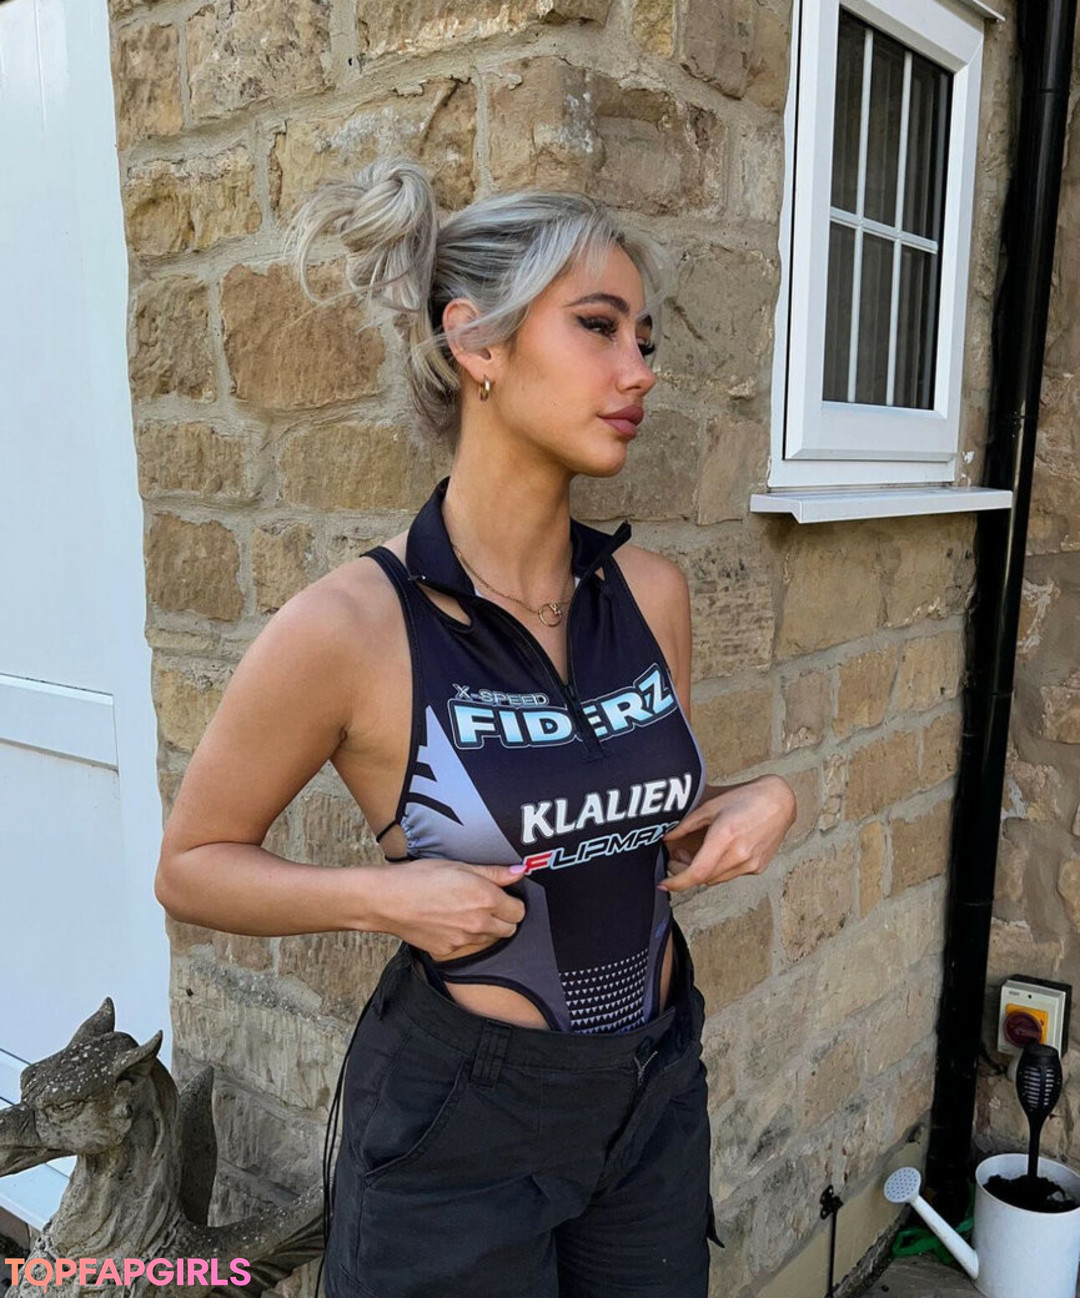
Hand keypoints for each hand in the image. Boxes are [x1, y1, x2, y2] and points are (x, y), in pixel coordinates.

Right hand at [371, 858, 527, 960]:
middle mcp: (479, 923)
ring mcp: (464, 940)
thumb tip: (520, 871)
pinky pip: (465, 945)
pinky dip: (462, 936)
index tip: (503, 896)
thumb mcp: (460, 866)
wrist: (388, 900)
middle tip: (486, 904)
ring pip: (489, 939)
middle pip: (509, 929)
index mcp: (486, 899)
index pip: (519, 911)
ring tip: (464, 911)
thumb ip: (494, 873)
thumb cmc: (421, 877)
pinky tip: (447, 921)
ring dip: (485, 928)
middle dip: (504, 918)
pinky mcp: (448, 951)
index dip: (512, 902)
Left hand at [659, 775, 796, 892]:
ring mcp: (751, 863)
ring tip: (695, 854)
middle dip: (686, 873)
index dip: (677, 882)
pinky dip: (719, 869)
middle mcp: (740, 854)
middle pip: (705, 878)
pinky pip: (732, 875)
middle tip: (677, 858)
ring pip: (717, 879)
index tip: (663, 884)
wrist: (779, 802)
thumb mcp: (710, 806)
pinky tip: (718, 853)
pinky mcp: (759, 867)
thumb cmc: (746, 799)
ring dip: (703, 872)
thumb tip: (667, 836)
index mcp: (725, 837)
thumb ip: (686, 824)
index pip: (697, 872)